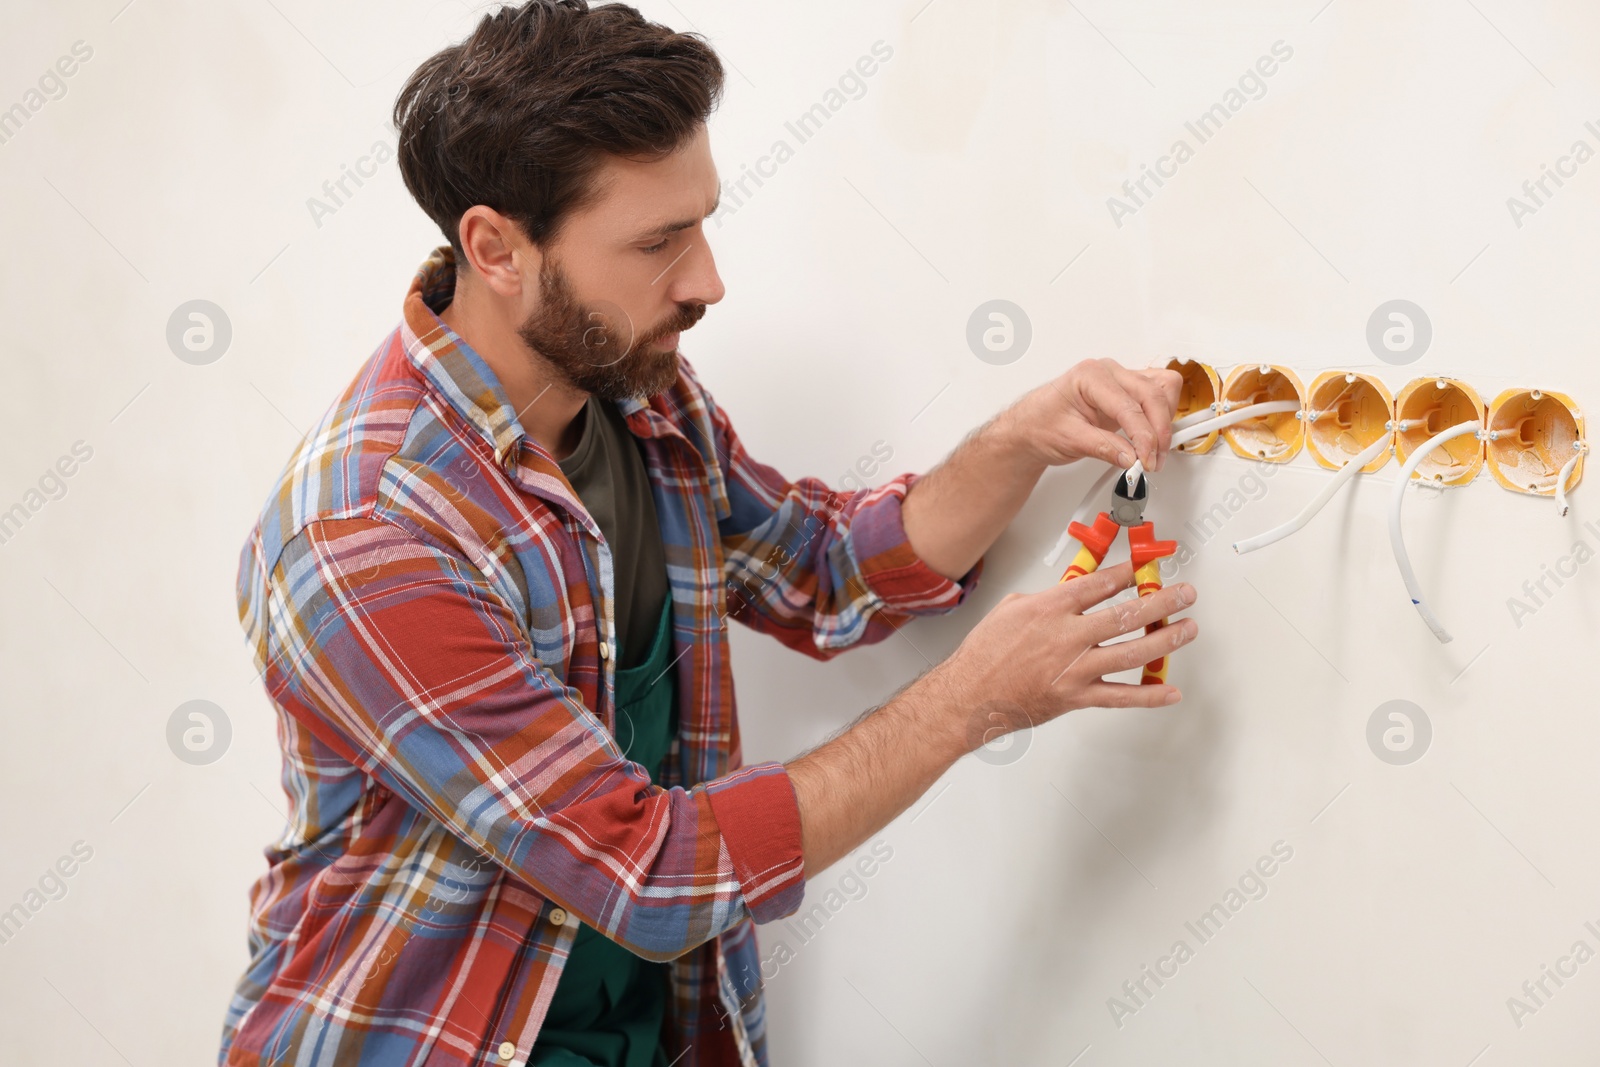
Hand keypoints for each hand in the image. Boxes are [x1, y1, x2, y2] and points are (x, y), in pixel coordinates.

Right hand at [925, 561, 1197, 751]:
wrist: (968, 695)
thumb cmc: (984, 654)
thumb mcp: (1010, 609)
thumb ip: (1047, 600)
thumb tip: (1072, 592)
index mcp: (1051, 608)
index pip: (1100, 584)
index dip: (1128, 573)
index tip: (1145, 567)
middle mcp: (1068, 636)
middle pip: (1126, 614)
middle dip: (1161, 601)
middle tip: (1184, 594)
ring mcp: (1075, 668)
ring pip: (1132, 652)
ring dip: (1166, 639)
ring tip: (1188, 629)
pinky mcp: (1077, 697)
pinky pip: (1120, 697)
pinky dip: (1148, 695)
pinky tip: (1170, 691)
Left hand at [1001, 358, 1181, 472]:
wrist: (1029, 428)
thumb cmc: (1039, 425)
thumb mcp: (1069, 440)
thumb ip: (1104, 447)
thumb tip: (1131, 457)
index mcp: (1090, 376)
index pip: (1129, 406)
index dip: (1143, 436)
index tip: (1145, 460)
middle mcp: (1108, 373)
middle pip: (1154, 393)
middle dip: (1159, 430)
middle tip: (1153, 460)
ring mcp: (1119, 380)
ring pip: (1162, 390)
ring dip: (1164, 421)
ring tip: (1154, 451)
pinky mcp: (1125, 393)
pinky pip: (1156, 396)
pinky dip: (1160, 417)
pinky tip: (1152, 438)